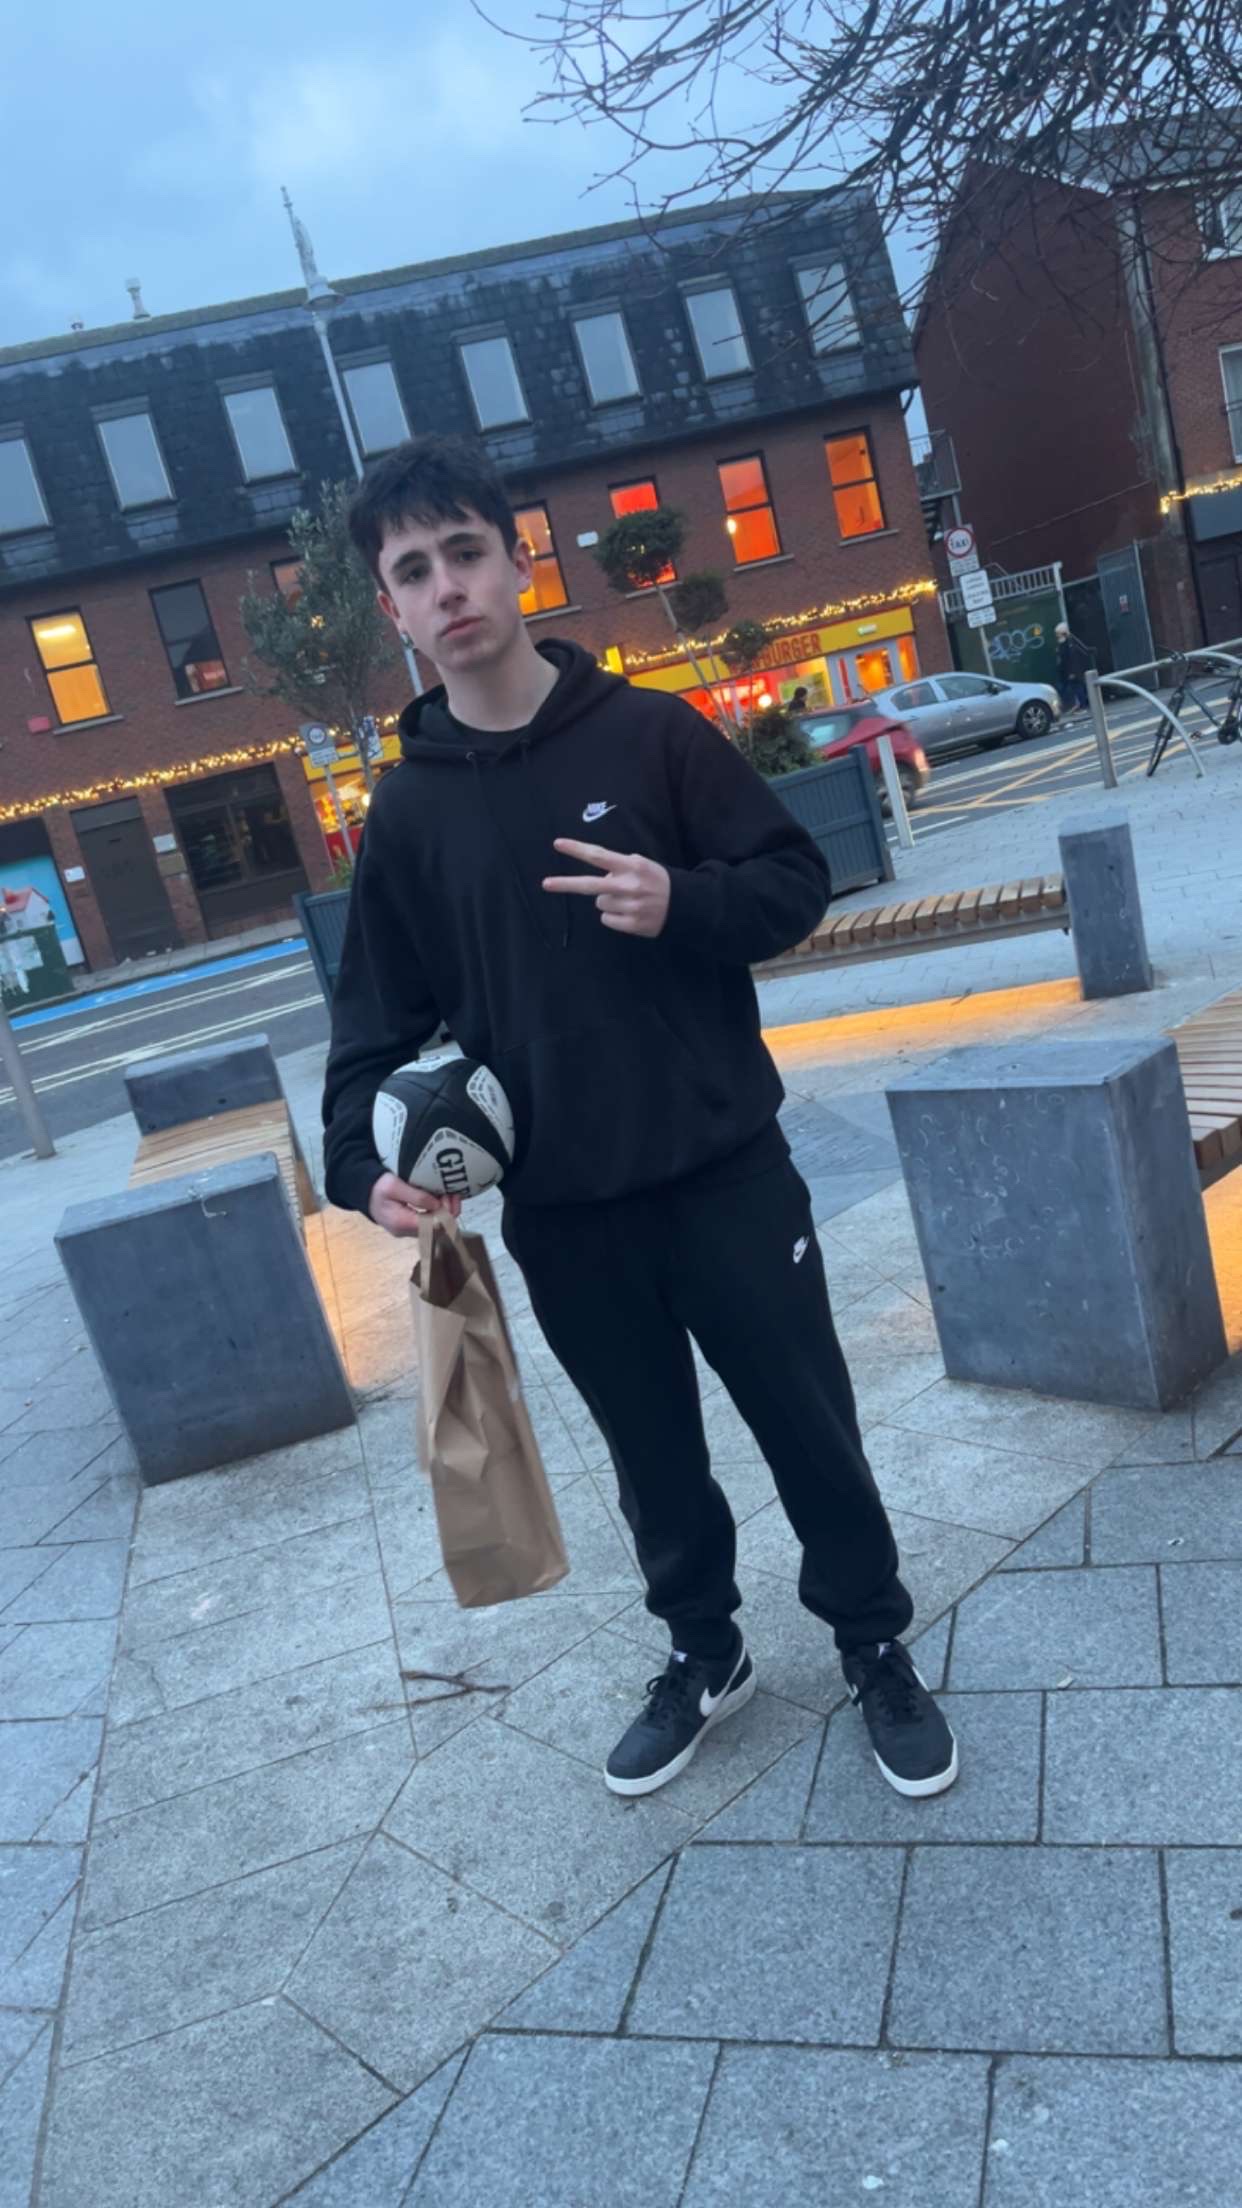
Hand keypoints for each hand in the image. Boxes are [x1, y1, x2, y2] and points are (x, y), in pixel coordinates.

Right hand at [368, 1171, 461, 1238]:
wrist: (363, 1191)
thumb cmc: (377, 1187)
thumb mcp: (395, 1186)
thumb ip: (416, 1196)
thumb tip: (437, 1205)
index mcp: (401, 1223)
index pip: (432, 1227)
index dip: (445, 1213)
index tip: (448, 1196)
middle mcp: (406, 1231)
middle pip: (435, 1229)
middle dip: (448, 1212)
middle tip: (451, 1194)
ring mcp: (407, 1230)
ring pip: (433, 1227)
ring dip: (444, 1212)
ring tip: (448, 1194)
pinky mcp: (409, 1226)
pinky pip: (428, 1223)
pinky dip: (437, 1212)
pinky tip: (441, 1199)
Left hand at [542, 839, 670, 937]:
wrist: (684, 905)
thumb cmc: (657, 881)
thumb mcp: (641, 865)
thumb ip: (619, 865)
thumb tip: (597, 872)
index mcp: (631, 866)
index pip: (598, 855)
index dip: (576, 849)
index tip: (558, 844)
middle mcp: (628, 885)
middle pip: (589, 885)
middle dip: (565, 884)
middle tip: (546, 884)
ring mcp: (630, 905)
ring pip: (599, 903)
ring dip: (608, 901)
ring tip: (628, 899)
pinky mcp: (632, 923)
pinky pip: (607, 919)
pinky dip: (614, 916)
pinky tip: (630, 912)